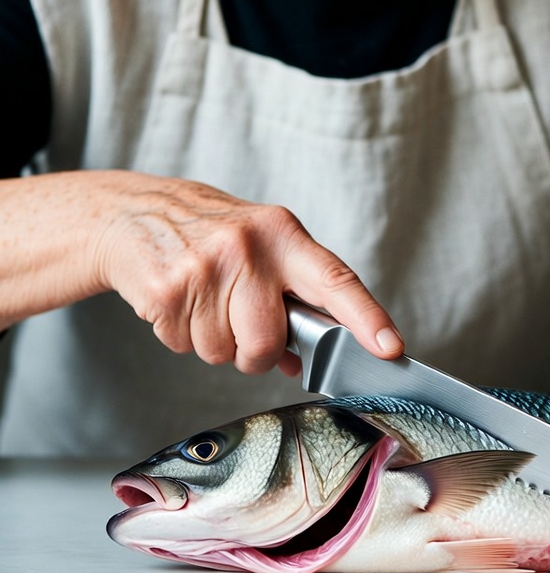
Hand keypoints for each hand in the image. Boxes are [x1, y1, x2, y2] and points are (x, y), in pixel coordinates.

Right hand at [94, 173, 403, 374]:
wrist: (136, 213)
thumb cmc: (212, 234)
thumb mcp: (262, 247)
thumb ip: (292, 297)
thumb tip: (305, 360)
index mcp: (283, 234)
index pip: (335, 280)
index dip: (367, 318)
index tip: (390, 347)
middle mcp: (247, 248)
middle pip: (268, 341)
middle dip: (255, 351)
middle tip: (240, 325)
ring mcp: (204, 268)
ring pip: (224, 352)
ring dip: (215, 343)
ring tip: (205, 303)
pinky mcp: (166, 290)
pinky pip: (186, 347)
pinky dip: (183, 336)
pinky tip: (181, 303)